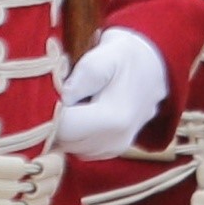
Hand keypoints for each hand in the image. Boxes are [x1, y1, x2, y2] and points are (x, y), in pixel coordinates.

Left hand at [54, 29, 169, 156]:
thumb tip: (59, 101)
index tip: (48, 91)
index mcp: (113, 119)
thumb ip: (80, 79)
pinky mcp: (113, 149)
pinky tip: (82, 110)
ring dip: (64, 127)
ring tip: (73, 99)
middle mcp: (116, 141)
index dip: (48, 111)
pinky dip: (75, 132)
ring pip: (70, 147)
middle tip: (57, 92)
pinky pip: (81, 148)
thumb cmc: (127, 54)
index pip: (62, 128)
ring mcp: (115, 148)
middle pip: (64, 141)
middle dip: (54, 120)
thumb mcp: (104, 54)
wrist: (156, 64)